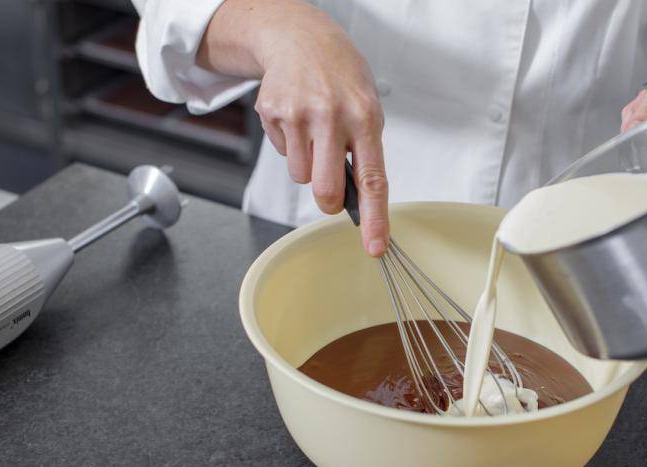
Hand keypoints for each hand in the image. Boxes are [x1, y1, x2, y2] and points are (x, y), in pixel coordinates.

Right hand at [199, 0, 388, 256]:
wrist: (300, 38)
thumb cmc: (340, 78)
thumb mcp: (366, 107)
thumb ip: (365, 151)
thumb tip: (359, 200)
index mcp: (364, 118)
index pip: (372, 179)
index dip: (374, 218)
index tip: (375, 247)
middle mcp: (331, 117)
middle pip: (325, 190)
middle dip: (329, 201)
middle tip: (332, 190)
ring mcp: (298, 115)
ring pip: (300, 178)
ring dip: (308, 166)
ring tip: (314, 133)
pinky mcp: (271, 113)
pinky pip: (282, 155)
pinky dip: (291, 146)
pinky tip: (297, 120)